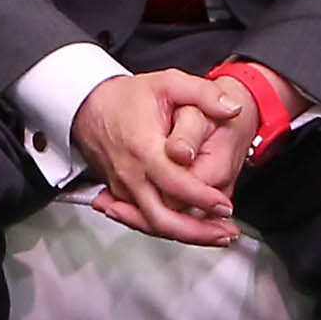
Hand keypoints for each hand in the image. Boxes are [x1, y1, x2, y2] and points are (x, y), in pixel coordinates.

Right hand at [69, 70, 247, 245]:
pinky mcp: (121, 194)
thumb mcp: (168, 83)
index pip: (176, 184)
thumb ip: (203, 94)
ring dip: (186, 235)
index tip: (225, 205)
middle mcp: (131, 175)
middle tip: (225, 233)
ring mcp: (123, 188)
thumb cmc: (126, 97)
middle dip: (196, 232)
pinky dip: (168, 229)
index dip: (203, 198)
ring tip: (215, 236)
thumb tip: (233, 109)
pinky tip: (191, 231)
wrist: (88, 105)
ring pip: (153, 224)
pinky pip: (144, 219)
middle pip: (162, 218)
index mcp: (144, 149)